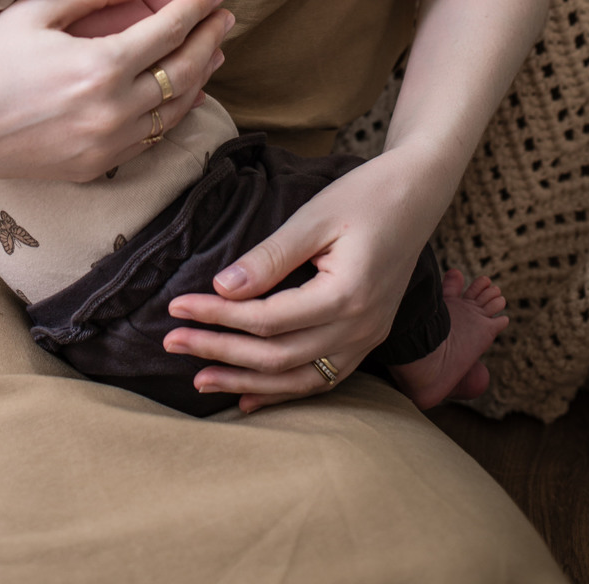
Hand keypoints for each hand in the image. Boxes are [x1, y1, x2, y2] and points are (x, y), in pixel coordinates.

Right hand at [0, 0, 232, 180]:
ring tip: (211, 52)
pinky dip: (171, 114)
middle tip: (225, 18)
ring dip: (199, 78)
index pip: (168, 32)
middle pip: (184, 73)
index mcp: (99, 67)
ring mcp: (106, 146)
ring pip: (175, 112)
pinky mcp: (94, 168)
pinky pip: (150, 139)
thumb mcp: (35, 11)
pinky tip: (177, 95)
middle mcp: (112, 112)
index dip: (196, 9)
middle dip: (209, 40)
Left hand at [162, 150, 438, 411]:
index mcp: (346, 295)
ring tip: (199, 380)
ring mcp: (367, 339)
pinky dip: (283, 390)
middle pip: (277, 355)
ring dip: (247, 381)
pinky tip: (250, 396)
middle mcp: (360, 328)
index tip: (176, 306)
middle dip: (220, 353)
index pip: (266, 319)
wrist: (417, 194)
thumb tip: (222, 287)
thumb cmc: (365, 195)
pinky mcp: (367, 338)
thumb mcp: (314, 216)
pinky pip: (321, 376)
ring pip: (298, 377)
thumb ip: (269, 257)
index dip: (217, 316)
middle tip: (170, 344)